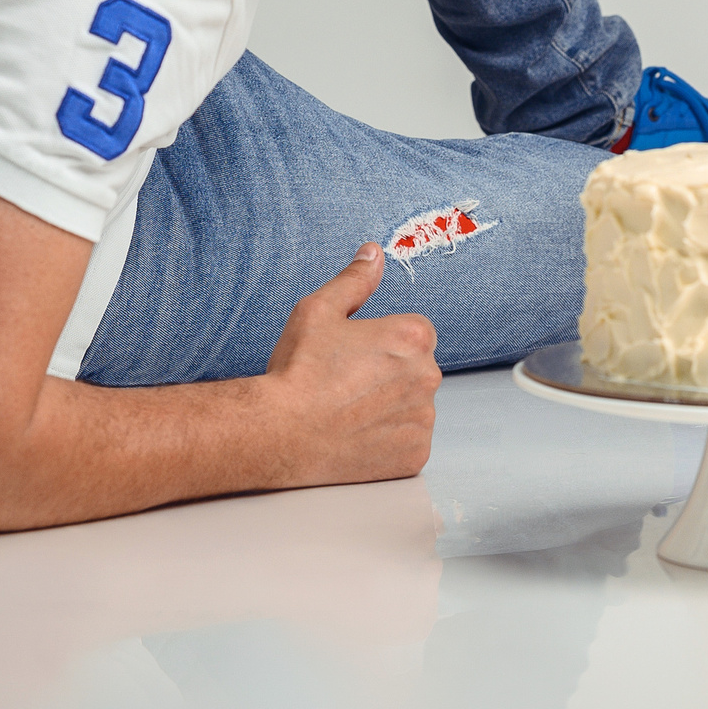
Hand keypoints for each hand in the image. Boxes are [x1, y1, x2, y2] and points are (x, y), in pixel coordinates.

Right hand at [259, 244, 441, 485]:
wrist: (280, 432)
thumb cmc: (298, 371)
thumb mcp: (319, 309)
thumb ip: (354, 280)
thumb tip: (373, 253)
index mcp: (413, 337)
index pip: (416, 334)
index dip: (384, 344)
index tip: (356, 356)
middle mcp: (428, 377)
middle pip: (416, 371)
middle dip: (390, 375)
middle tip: (347, 384)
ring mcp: (423, 420)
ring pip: (412, 407)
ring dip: (390, 408)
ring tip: (349, 411)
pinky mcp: (415, 455)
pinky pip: (409, 442)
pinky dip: (389, 441)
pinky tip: (357, 436)